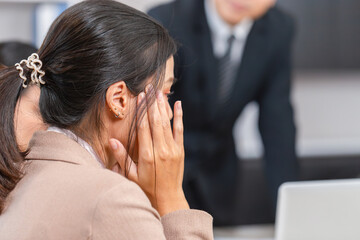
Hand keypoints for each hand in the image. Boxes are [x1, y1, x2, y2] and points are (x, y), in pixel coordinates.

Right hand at [110, 87, 188, 215]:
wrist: (168, 197)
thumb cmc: (146, 187)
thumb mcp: (130, 175)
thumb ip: (122, 157)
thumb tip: (111, 141)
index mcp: (146, 155)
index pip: (143, 127)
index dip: (141, 111)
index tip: (140, 97)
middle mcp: (160, 149)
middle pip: (155, 121)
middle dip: (151, 104)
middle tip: (149, 88)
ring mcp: (172, 149)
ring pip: (167, 123)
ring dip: (162, 107)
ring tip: (159, 92)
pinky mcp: (180, 150)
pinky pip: (179, 130)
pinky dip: (179, 117)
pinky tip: (178, 104)